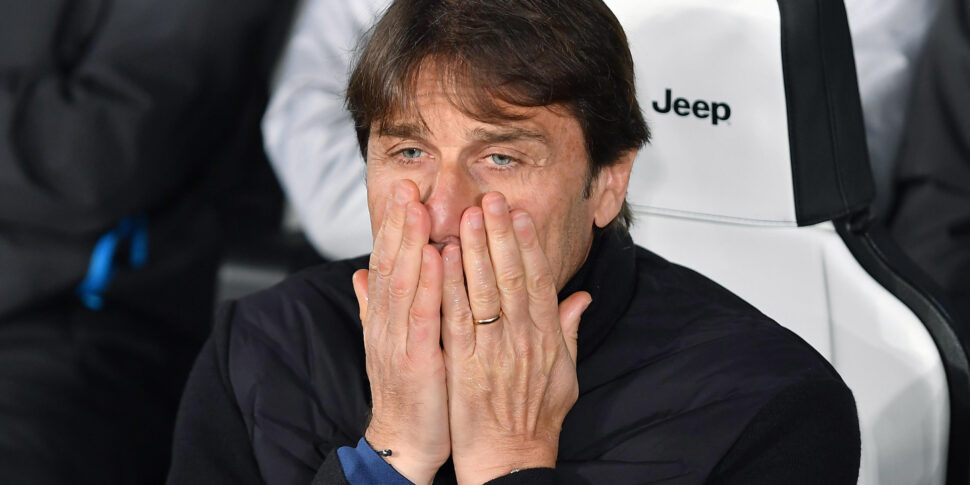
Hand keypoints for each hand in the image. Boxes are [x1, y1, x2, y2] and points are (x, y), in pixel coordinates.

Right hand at [352, 180, 449, 484]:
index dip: (393, 226)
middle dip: (397, 223)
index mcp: (384, 318)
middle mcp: (386, 324)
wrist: (404, 440)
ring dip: (410, 244)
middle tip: (406, 186)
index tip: (404, 191)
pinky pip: (423, 317)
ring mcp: (399, 341)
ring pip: (403, 283)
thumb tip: (361, 272)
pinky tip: (439, 257)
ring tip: (417, 208)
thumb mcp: (390, 342)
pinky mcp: (416, 361)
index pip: (387, 263)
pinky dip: (430, 285)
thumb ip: (375, 306)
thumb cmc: (406, 390)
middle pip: (390, 264)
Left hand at [440, 192, 591, 484]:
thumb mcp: (566, 376)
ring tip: (468, 216)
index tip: (518, 214)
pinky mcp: (465, 365)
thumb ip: (569, 332)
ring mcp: (493, 351)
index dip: (528, 244)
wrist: (512, 460)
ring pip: (484, 290)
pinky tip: (443, 259)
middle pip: (512, 276)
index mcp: (547, 338)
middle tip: (491, 200)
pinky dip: (450, 286)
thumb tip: (581, 297)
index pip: (538, 280)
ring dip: (475, 250)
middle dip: (500, 234)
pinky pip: (457, 318)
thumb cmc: (536, 421)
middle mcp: (522, 339)